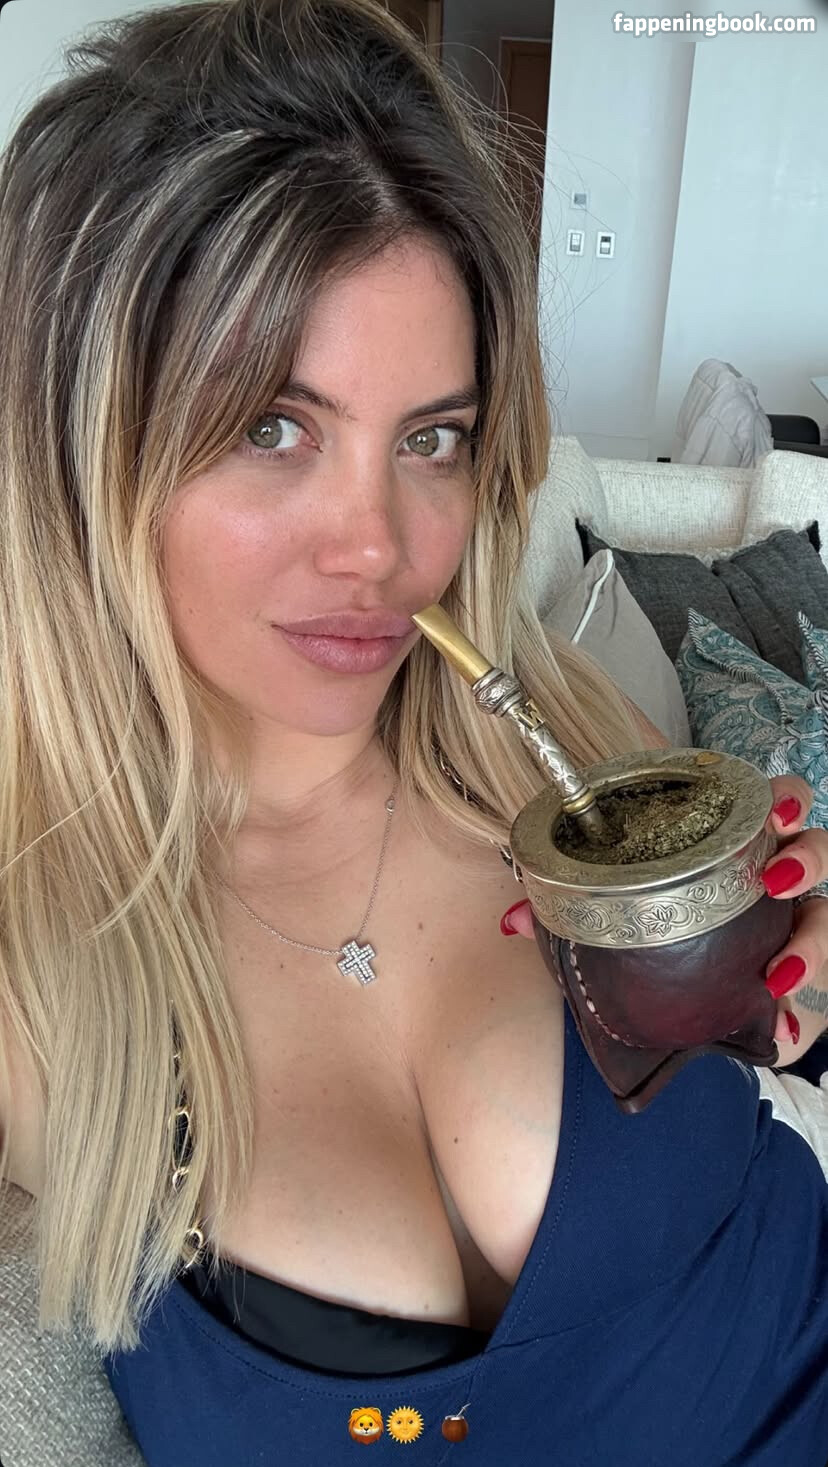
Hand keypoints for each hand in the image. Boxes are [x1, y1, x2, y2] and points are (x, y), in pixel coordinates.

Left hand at [500, 774, 827, 1060]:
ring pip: (827, 918)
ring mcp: (795, 929)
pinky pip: (816, 1000)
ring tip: (780, 969)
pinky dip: (801, 1016)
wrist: (683, 1007)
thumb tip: (510, 920)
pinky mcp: (797, 986)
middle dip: (808, 858)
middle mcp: (776, 877)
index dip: (785, 798)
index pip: (776, 803)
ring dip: (812, 941)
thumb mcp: (612, 913)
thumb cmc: (655, 931)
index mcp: (737, 842)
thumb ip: (567, 910)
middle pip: (818, 849)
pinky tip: (782, 1027)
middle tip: (776, 879)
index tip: (775, 810)